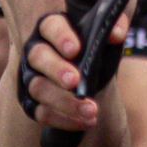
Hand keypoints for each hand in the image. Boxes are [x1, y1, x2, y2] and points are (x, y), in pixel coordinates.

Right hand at [15, 0, 133, 135]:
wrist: (79, 66)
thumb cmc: (89, 45)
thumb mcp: (102, 32)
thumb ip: (112, 25)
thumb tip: (116, 34)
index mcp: (50, 28)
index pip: (51, 26)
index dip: (61, 37)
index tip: (76, 50)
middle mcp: (35, 51)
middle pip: (39, 57)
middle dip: (57, 70)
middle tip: (76, 82)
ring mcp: (30, 77)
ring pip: (39, 88)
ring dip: (64, 101)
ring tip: (91, 109)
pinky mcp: (31, 101)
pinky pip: (41, 113)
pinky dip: (63, 120)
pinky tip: (86, 122)